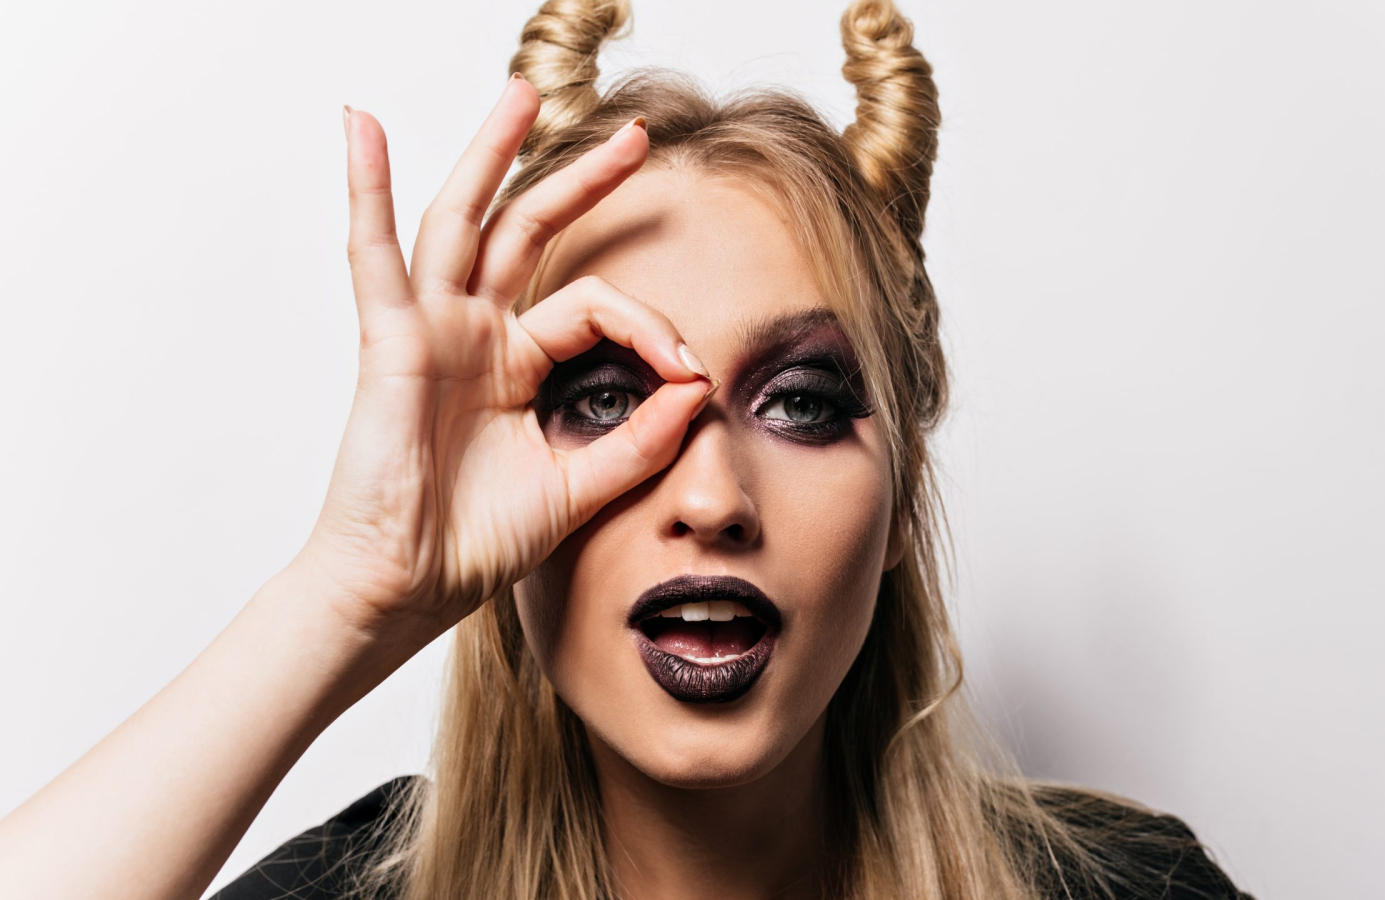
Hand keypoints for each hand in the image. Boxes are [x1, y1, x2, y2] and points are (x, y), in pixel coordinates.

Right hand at [294, 75, 714, 642]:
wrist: (407, 589)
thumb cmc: (473, 544)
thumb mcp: (580, 487)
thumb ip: (638, 441)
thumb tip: (699, 393)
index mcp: (518, 365)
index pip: (596, 308)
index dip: (652, 328)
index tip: (695, 373)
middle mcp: (476, 335)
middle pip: (530, 232)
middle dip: (581, 181)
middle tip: (637, 137)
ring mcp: (432, 330)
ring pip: (463, 220)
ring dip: (490, 154)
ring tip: (522, 94)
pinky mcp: (391, 341)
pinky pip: (374, 254)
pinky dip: (366, 188)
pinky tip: (361, 127)